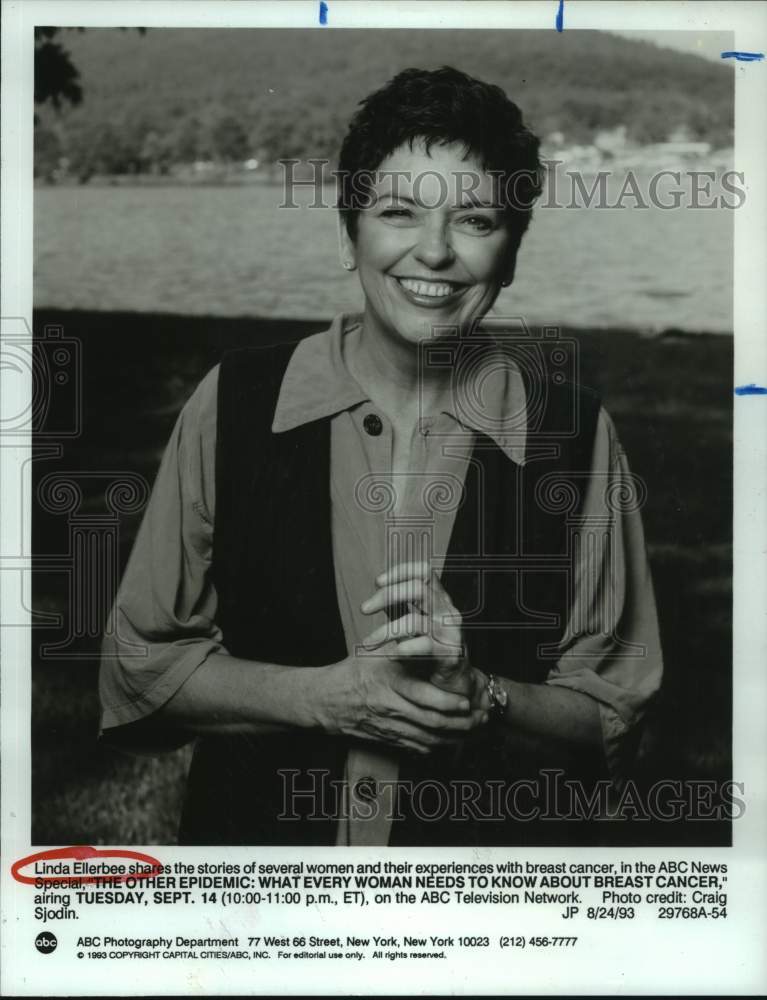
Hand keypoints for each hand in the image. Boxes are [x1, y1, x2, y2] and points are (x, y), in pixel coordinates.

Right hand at [315, 655, 487, 755]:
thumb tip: (427, 632)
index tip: (466, 701)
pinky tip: (451, 742)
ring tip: (472, 731)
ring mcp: (389, 727)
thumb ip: (401, 643)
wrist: (324, 701)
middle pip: (432, 723)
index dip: (448, 702)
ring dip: (453, 738)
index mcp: (389, 684)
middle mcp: (390, 709)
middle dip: (459, 724)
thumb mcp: (374, 651)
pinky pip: (416, 748)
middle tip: (479, 719)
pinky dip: (436, 746)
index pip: (424, 698)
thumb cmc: (352, 671)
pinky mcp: (387, 739)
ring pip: (427, 739)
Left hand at [360, 560, 473, 696]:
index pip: (424, 572)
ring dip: (385, 631)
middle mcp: (447, 612)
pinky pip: (425, 647)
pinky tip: (392, 655)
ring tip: (368, 643)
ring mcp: (451, 633)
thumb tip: (378, 591)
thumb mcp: (413, 624)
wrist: (455, 682)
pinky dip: (404, 649)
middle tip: (364, 609)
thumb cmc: (431, 650)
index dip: (401, 571)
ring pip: (415, 621)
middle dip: (387, 596)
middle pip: (418, 589)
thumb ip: (400, 607)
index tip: (378, 582)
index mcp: (440, 600)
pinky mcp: (451, 655)